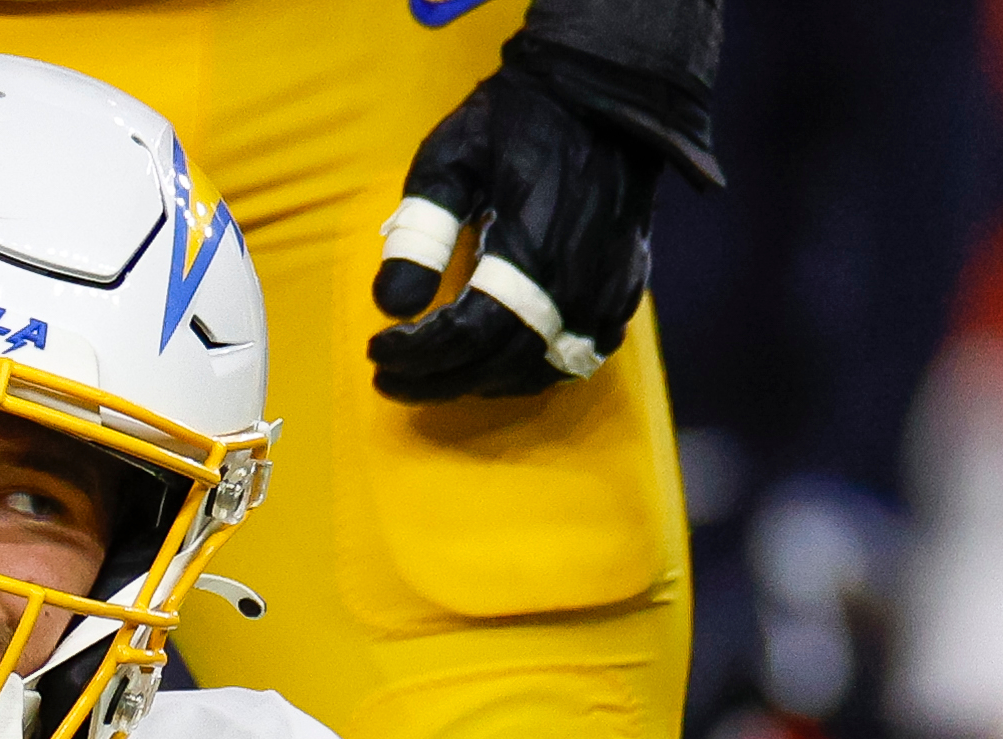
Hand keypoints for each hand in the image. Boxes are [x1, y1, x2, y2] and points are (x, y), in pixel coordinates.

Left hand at [367, 61, 660, 402]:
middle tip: (389, 377)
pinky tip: (495, 365)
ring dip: (480, 382)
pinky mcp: (626, 291)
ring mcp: (609, 291)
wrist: (605, 92)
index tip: (376, 350)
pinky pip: (579, 357)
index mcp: (531, 246)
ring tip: (433, 374)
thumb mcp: (451, 158)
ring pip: (539, 371)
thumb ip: (422, 232)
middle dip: (437, 379)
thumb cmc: (520, 119)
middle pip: (499, 364)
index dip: (417, 354)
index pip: (468, 332)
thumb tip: (392, 305)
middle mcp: (576, 282)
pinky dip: (530, 373)